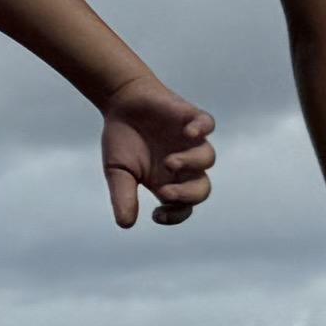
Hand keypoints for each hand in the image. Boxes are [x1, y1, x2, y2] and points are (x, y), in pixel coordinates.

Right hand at [97, 78, 215, 227]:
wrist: (121, 101)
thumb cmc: (121, 139)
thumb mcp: (117, 171)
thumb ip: (123, 195)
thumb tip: (126, 224)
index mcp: (168, 181)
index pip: (184, 207)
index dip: (176, 215)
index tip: (157, 215)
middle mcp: (184, 165)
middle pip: (202, 189)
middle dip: (188, 195)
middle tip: (165, 192)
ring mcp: (190, 141)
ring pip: (208, 158)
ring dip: (192, 164)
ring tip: (170, 162)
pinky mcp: (191, 118)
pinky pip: (207, 124)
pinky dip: (201, 129)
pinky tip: (188, 133)